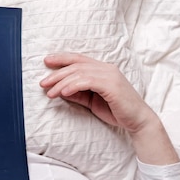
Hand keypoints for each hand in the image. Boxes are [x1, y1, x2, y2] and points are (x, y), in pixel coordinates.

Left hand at [40, 52, 179, 164]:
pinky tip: (63, 92)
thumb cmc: (116, 110)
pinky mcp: (111, 85)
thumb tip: (60, 90)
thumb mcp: (91, 101)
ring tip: (50, 93)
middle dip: (57, 73)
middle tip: (43, 83)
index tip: (46, 61)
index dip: (62, 58)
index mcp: (102, 69)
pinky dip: (73, 86)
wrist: (137, 121)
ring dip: (61, 83)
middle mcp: (106, 68)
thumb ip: (78, 94)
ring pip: (79, 73)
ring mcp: (110, 75)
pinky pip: (87, 81)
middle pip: (76, 65)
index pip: (79, 59)